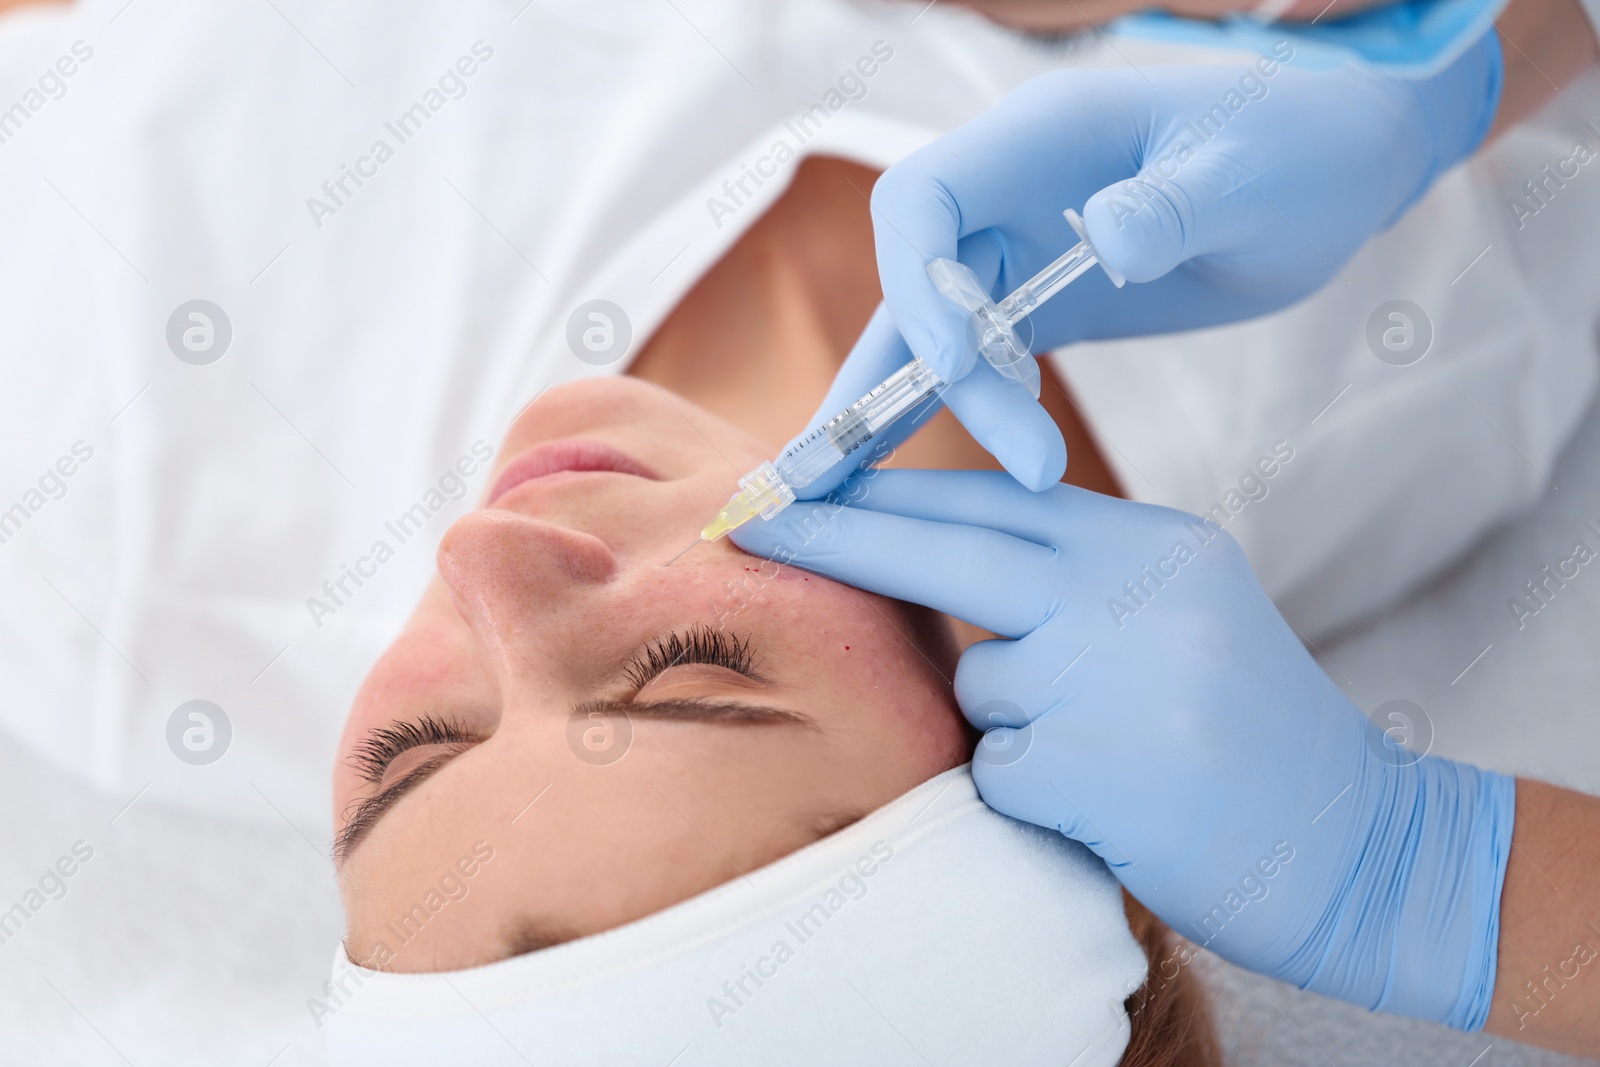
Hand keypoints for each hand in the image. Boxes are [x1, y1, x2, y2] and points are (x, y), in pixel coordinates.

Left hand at [731, 469, 1514, 1027]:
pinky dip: (1029, 791)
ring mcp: (1117, 677)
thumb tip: (933, 548)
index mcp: (1154, 546)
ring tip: (1107, 750)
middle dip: (839, 534)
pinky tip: (1113, 802)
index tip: (802, 477)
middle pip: (950, 551)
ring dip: (1007, 722)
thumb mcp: (1176, 614)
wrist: (1358, 844)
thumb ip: (1072, 578)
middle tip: (752, 516)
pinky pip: (997, 768)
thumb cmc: (1247, 733)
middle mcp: (1135, 593)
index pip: (995, 498)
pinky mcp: (1097, 768)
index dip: (889, 489)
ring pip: (976, 680)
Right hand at [845, 31, 1499, 484]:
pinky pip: (980, 356)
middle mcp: (1009, 190)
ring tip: (858, 498)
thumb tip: (1104, 237)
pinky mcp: (1049, 299)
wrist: (1341, 168)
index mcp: (1040, 138)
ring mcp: (1023, 247)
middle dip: (888, 374)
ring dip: (906, 407)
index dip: (914, 284)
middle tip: (849, 475)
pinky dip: (957, 408)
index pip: (924, 202)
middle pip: (912, 283)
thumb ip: (1174, 205)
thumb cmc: (1300, 148)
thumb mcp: (1248, 174)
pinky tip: (937, 469)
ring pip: (933, 329)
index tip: (949, 369)